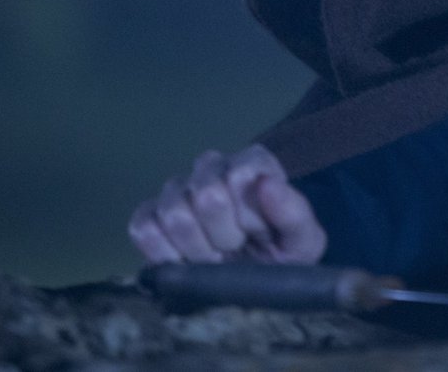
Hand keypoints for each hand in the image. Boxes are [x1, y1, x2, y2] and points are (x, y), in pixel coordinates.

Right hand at [127, 144, 325, 264]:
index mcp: (253, 163)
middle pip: (207, 196)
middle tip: (236, 250)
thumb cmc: (283, 255)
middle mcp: (211, 166)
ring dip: (197, 250)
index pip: (239, 177)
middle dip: (224, 237)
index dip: (249, 218)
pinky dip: (164, 253)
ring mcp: (177, 189)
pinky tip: (185, 263)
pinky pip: (143, 227)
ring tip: (214, 258)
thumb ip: (294, 212)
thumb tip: (266, 183)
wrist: (250, 284)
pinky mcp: (149, 214)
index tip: (259, 235)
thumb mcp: (304, 242)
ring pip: (174, 213)